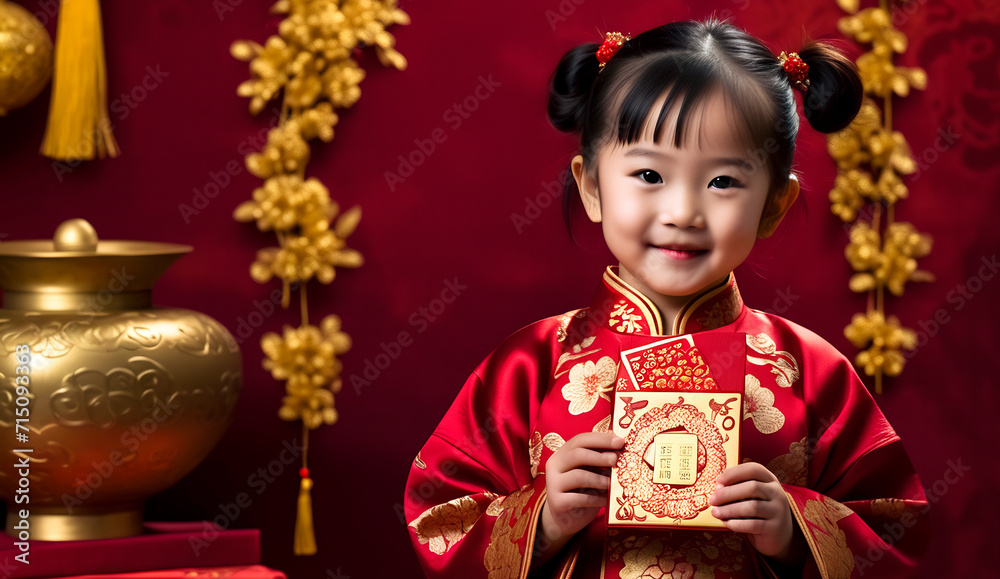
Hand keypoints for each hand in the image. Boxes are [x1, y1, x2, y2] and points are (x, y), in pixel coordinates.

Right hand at [533, 432, 622, 566]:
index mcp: (562, 454)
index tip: (620, 441)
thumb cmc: (582, 491)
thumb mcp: (590, 472)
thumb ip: (599, 461)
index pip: (580, 440)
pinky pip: (580, 498)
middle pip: (577, 454)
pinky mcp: (557, 503)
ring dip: (600, 479)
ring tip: (612, 483)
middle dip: (599, 456)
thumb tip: (622, 451)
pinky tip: (607, 500)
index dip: (601, 439)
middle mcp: (554, 466)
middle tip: (616, 459)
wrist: (566, 518)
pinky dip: (597, 499)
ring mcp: (553, 484)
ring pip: (579, 476)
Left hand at [708, 462, 803, 564]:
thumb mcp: (752, 497)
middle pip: (752, 487)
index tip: (718, 481)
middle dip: (728, 493)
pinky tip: (727, 523)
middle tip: (712, 500)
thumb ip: (738, 490)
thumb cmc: (758, 512)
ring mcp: (778, 511)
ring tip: (716, 512)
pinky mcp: (774, 528)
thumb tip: (718, 489)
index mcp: (770, 480)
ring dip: (729, 509)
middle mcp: (777, 493)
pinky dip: (736, 524)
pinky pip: (753, 524)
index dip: (734, 473)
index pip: (754, 469)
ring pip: (752, 506)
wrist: (778, 535)